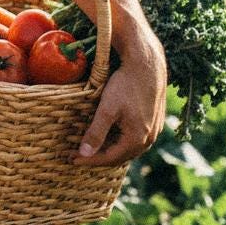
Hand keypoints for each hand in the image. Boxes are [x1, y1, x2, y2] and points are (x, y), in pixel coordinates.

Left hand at [74, 36, 166, 166]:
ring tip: (90, 147)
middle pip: (120, 156)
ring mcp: (154, 130)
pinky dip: (119, 140)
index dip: (90, 160)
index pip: (110, 158)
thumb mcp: (107, 109)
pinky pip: (134, 138)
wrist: (147, 64)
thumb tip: (84, 154)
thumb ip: (96, 133)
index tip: (72, 158)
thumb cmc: (125, 85)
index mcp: (138, 139)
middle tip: (78, 154)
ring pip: (128, 147)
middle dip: (98, 156)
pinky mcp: (154, 121)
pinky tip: (108, 135)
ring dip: (109, 149)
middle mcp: (149, 139)